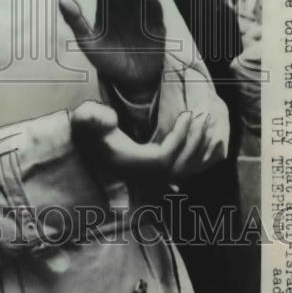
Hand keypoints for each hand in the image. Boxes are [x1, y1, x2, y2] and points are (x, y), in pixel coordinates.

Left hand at [59, 0, 164, 102]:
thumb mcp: (87, 42)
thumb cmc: (105, 60)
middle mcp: (122, 9)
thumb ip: (75, 21)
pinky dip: (154, 5)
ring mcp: (139, 15)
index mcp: (105, 10)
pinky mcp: (155, 24)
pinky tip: (150, 1)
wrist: (131, 80)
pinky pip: (156, 11)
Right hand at [71, 101, 220, 178]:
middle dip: (194, 142)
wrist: (85, 143)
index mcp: (130, 164)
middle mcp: (141, 175)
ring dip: (198, 150)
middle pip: (178, 168)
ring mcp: (148, 178)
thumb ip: (92, 117)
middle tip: (203, 118)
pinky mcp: (154, 175)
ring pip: (182, 172)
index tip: (187, 115)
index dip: (179, 138)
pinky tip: (202, 145)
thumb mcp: (85, 119)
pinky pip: (181, 172)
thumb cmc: (89, 129)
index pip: (164, 158)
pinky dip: (194, 159)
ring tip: (206, 126)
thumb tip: (111, 120)